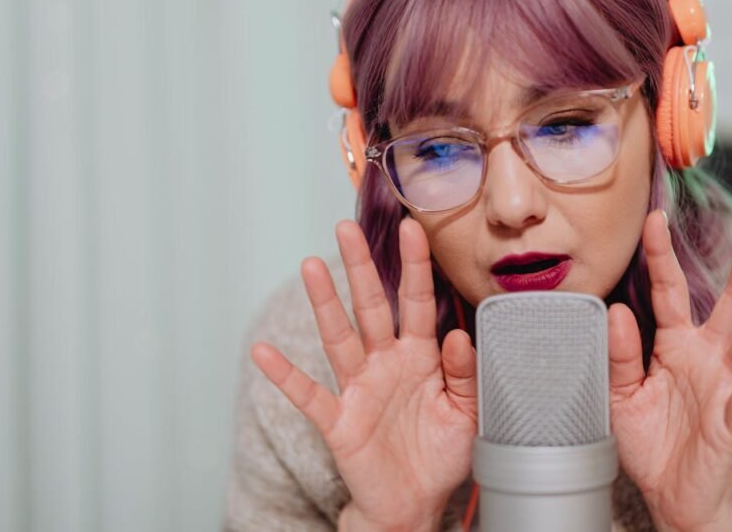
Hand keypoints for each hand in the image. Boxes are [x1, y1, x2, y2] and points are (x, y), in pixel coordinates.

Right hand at [250, 218, 477, 530]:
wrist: (415, 504)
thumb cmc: (441, 455)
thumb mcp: (469, 413)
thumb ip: (466, 374)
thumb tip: (459, 335)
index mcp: (421, 357)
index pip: (418, 303)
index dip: (415, 266)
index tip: (412, 228)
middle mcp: (386, 363)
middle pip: (372, 306)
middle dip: (361, 267)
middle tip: (348, 227)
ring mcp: (359, 388)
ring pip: (339, 337)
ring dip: (325, 303)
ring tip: (310, 265)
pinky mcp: (339, 420)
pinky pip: (309, 395)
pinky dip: (285, 375)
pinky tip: (263, 352)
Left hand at [607, 210, 731, 531]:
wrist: (671, 496)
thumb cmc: (651, 442)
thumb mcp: (621, 395)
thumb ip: (620, 355)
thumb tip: (616, 311)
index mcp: (677, 345)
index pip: (671, 292)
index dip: (662, 256)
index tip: (655, 218)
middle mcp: (708, 358)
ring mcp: (724, 388)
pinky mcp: (729, 424)